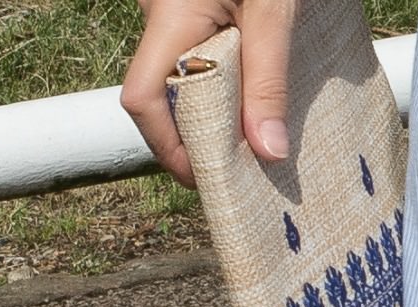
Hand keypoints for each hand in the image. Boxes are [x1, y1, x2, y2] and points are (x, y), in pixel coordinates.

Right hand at [122, 0, 295, 186]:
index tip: (208, 178)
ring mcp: (168, 14)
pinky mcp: (187, 10)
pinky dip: (217, 86)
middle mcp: (157, 18)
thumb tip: (269, 152)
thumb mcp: (275, 14)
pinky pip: (192, 59)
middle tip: (239, 167)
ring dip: (209, 112)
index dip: (169, 148)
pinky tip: (249, 98)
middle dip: (194, 137)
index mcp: (169, 19)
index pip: (143, 99)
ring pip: (176, 80)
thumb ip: (268, 80)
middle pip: (158, 97)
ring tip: (250, 136)